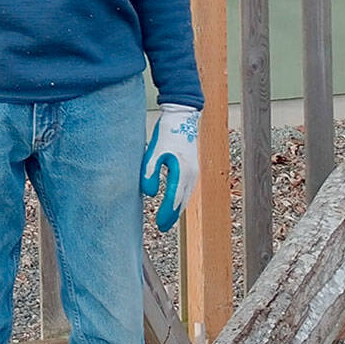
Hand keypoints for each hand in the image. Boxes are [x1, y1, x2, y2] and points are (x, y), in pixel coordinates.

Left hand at [140, 104, 200, 230]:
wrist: (182, 115)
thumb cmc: (167, 132)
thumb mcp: (154, 151)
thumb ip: (150, 172)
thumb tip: (150, 194)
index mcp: (182, 172)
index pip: (173, 199)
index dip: (166, 214)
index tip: (158, 226)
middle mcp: (191, 174)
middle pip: (181, 201)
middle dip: (172, 215)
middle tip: (162, 227)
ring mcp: (193, 170)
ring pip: (185, 195)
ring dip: (177, 208)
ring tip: (167, 218)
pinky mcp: (192, 166)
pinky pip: (187, 188)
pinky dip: (180, 198)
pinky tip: (174, 200)